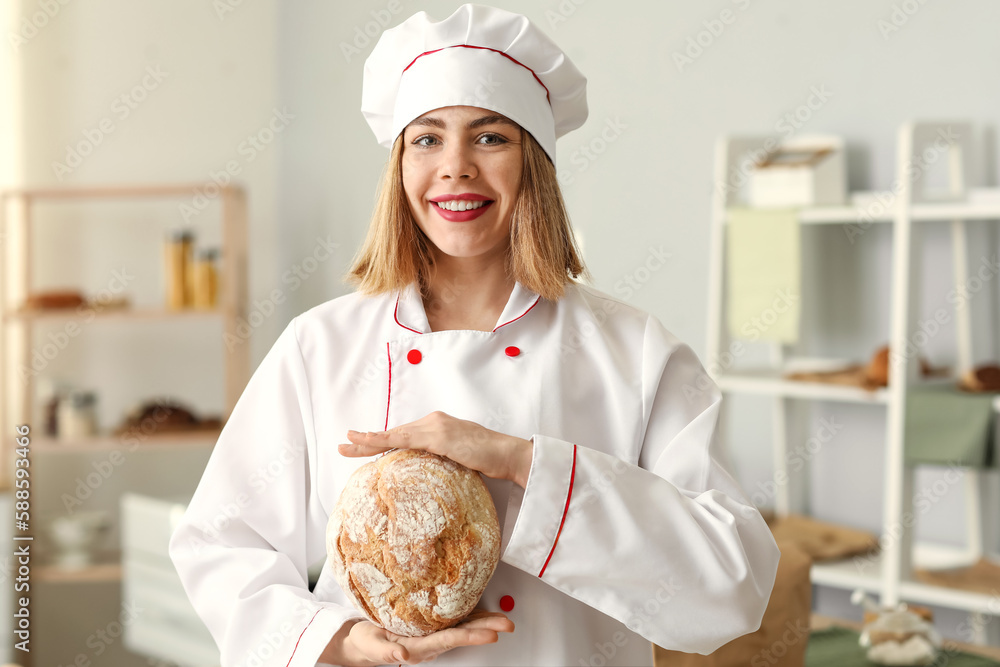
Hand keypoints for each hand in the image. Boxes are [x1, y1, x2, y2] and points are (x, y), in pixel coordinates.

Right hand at [320, 609, 513, 665]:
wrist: (363, 642)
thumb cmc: (366, 642)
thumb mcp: (371, 645)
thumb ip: (386, 653)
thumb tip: (402, 658)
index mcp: (418, 647)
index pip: (448, 640)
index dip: (470, 636)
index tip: (490, 635)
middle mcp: (430, 643)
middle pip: (463, 634)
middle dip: (486, 629)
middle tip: (507, 624)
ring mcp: (433, 636)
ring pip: (463, 629)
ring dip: (485, 624)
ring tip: (504, 620)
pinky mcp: (432, 628)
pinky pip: (456, 623)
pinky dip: (473, 617)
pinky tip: (485, 613)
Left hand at [338, 411, 532, 486]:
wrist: (508, 455)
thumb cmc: (489, 460)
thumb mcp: (459, 459)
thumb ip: (441, 461)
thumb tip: (426, 476)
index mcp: (437, 426)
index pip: (403, 436)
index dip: (381, 441)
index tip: (363, 447)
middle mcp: (434, 421)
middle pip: (394, 433)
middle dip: (367, 439)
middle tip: (343, 444)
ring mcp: (436, 426)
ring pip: (395, 434)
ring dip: (369, 440)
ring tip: (347, 444)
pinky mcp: (439, 435)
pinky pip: (406, 439)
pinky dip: (385, 440)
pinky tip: (370, 443)